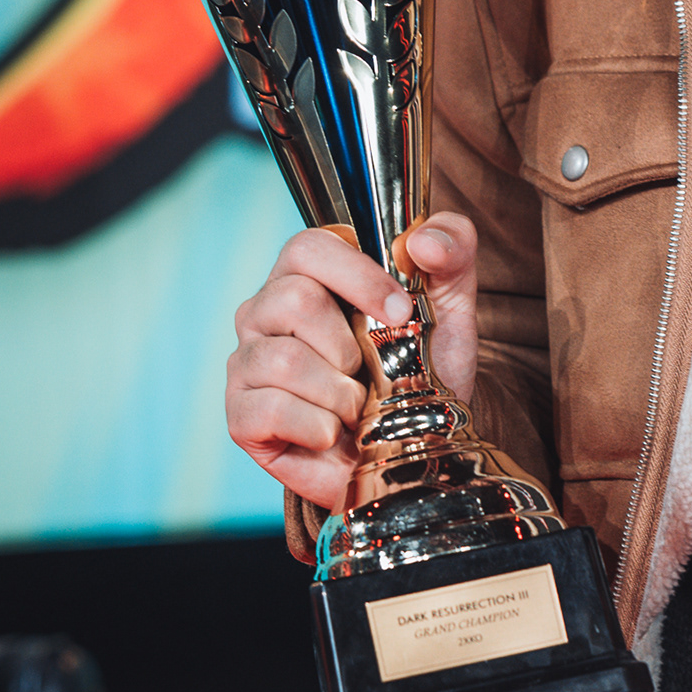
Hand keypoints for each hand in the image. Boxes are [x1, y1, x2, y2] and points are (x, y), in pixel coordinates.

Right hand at [225, 215, 479, 512]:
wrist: (407, 451)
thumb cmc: (419, 371)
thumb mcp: (449, 307)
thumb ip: (452, 250)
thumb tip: (422, 241)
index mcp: (310, 273)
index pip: (309, 248)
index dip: (358, 277)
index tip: (400, 312)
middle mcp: (266, 310)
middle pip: (293, 299)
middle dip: (350, 344)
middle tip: (372, 369)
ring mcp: (247, 361)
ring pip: (283, 359)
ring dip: (340, 392)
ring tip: (357, 405)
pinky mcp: (240, 415)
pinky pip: (270, 410)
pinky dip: (318, 427)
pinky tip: (332, 433)